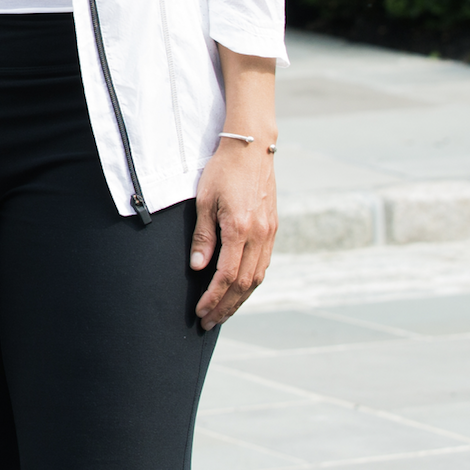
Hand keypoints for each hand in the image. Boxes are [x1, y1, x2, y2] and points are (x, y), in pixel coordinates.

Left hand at [190, 135, 276, 330]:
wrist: (251, 147)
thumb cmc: (223, 171)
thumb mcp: (204, 200)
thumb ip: (202, 237)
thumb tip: (197, 268)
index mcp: (240, 229)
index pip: (226, 276)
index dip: (213, 298)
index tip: (200, 312)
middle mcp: (260, 235)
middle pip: (244, 284)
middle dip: (226, 307)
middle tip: (209, 322)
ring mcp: (270, 233)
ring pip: (257, 277)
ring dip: (240, 299)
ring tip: (222, 313)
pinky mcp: (273, 229)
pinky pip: (263, 264)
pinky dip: (250, 282)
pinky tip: (239, 290)